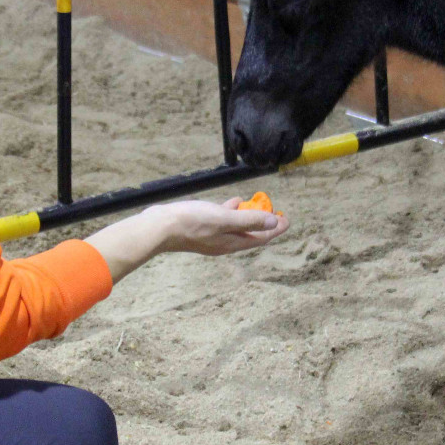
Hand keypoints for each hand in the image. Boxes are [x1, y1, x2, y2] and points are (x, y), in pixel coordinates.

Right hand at [84, 196, 288, 283]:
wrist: (158, 228)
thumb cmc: (190, 223)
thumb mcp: (224, 219)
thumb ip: (249, 219)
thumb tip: (273, 222)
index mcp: (232, 243)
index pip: (261, 237)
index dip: (275, 228)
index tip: (286, 218)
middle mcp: (223, 242)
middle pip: (251, 233)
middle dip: (264, 222)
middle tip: (276, 210)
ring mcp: (211, 235)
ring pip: (237, 226)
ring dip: (249, 216)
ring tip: (257, 203)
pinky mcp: (201, 227)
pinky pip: (223, 220)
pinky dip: (231, 211)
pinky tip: (233, 201)